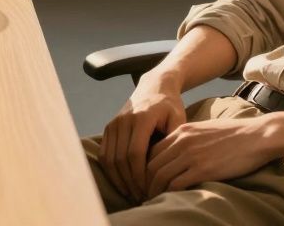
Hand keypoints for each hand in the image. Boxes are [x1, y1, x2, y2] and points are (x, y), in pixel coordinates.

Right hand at [100, 72, 186, 203]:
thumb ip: (173, 140)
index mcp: (142, 118)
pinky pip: (105, 153)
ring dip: (119, 179)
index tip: (149, 189)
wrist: (155, 86)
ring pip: (110, 158)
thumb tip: (168, 167)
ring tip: (132, 193)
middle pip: (121, 158)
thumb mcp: (179, 119)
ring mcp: (114, 123)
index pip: (135, 153)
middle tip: (141, 197)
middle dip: (130, 181)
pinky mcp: (109, 127)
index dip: (140, 175)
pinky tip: (122, 182)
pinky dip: (111, 171)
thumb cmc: (170, 106)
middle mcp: (124, 120)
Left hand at [144, 116, 276, 198]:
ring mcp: (191, 155)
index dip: (146, 168)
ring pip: (159, 175)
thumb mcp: (207, 130)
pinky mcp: (203, 169)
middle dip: (145, 182)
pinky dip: (168, 194)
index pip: (152, 151)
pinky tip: (170, 201)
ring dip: (153, 191)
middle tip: (146, 195)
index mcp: (183, 130)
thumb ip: (191, 140)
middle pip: (151, 164)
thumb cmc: (237, 135)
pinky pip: (175, 184)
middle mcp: (183, 141)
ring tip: (154, 201)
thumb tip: (180, 156)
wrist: (258, 136)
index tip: (147, 181)